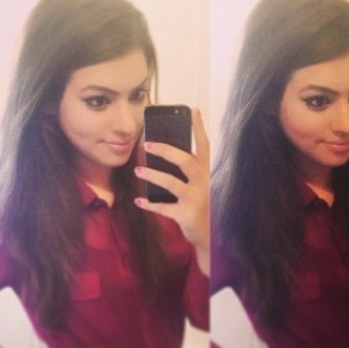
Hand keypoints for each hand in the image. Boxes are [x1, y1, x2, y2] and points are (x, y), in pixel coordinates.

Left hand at [133, 108, 209, 274]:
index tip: (192, 109)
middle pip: (186, 161)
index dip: (199, 127)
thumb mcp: (199, 187)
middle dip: (165, 150)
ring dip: (152, 175)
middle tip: (146, 143)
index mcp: (207, 174)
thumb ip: (187, 172)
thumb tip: (163, 154)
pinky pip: (164, 208)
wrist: (211, 237)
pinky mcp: (186, 216)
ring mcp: (195, 200)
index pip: (205, 146)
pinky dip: (150, 204)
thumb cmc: (201, 206)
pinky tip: (138, 201)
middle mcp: (204, 184)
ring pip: (171, 183)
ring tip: (137, 170)